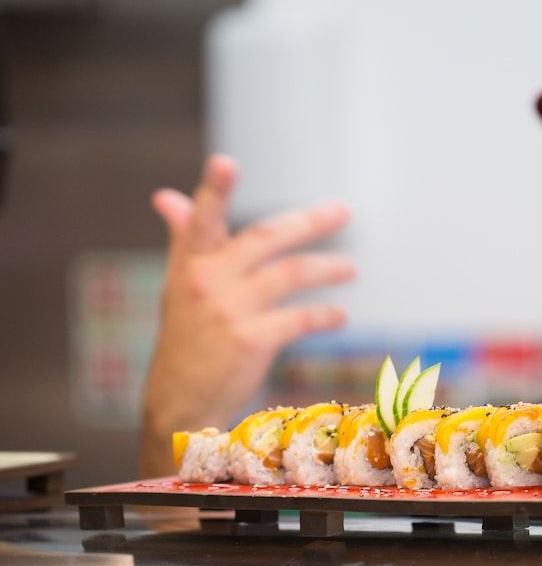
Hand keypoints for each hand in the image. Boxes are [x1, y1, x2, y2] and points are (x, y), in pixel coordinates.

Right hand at [139, 155, 354, 477]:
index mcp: (191, 264)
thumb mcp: (178, 287)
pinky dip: (325, 315)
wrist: (181, 403)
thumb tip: (165, 195)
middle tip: (343, 209)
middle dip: (309, 221)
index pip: (203, 220)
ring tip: (351, 269)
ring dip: (328, 268)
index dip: (213, 190)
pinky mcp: (253, 340)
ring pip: (292, 274)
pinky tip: (340, 315)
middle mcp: (208, 281)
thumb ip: (183, 239)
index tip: (225, 162)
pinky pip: (301, 318)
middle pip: (266, 237)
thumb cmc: (185, 339)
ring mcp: (230, 310)